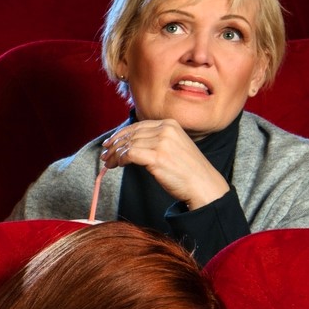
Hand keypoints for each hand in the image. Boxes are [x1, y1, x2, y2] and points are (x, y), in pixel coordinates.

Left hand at [101, 120, 230, 209]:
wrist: (203, 184)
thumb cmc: (187, 169)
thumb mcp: (173, 146)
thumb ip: (155, 140)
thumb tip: (128, 144)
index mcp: (170, 124)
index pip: (138, 126)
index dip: (120, 134)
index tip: (109, 143)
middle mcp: (166, 130)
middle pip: (131, 135)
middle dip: (114, 146)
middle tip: (104, 155)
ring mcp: (162, 142)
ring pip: (128, 145)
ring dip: (114, 154)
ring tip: (108, 162)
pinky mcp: (158, 156)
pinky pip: (130, 154)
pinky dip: (120, 159)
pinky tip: (118, 165)